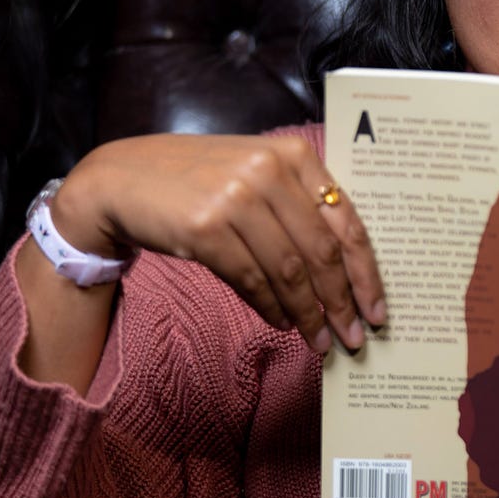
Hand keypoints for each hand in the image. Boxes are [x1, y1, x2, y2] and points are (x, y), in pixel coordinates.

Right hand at [51, 133, 385, 353]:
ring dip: (308, 314)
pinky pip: (252, 280)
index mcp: (295, 155)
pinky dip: (271, 308)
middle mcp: (270, 172)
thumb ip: (299, 206)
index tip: (377, 309)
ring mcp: (237, 198)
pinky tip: (282, 324)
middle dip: (341, 302)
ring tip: (320, 342)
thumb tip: (343, 274)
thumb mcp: (256, 175)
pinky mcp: (206, 228)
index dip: (366, 272)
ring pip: (289, 271)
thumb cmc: (198, 181)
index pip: (346, 221)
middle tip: (353, 337)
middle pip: (322, 251)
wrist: (121, 179)